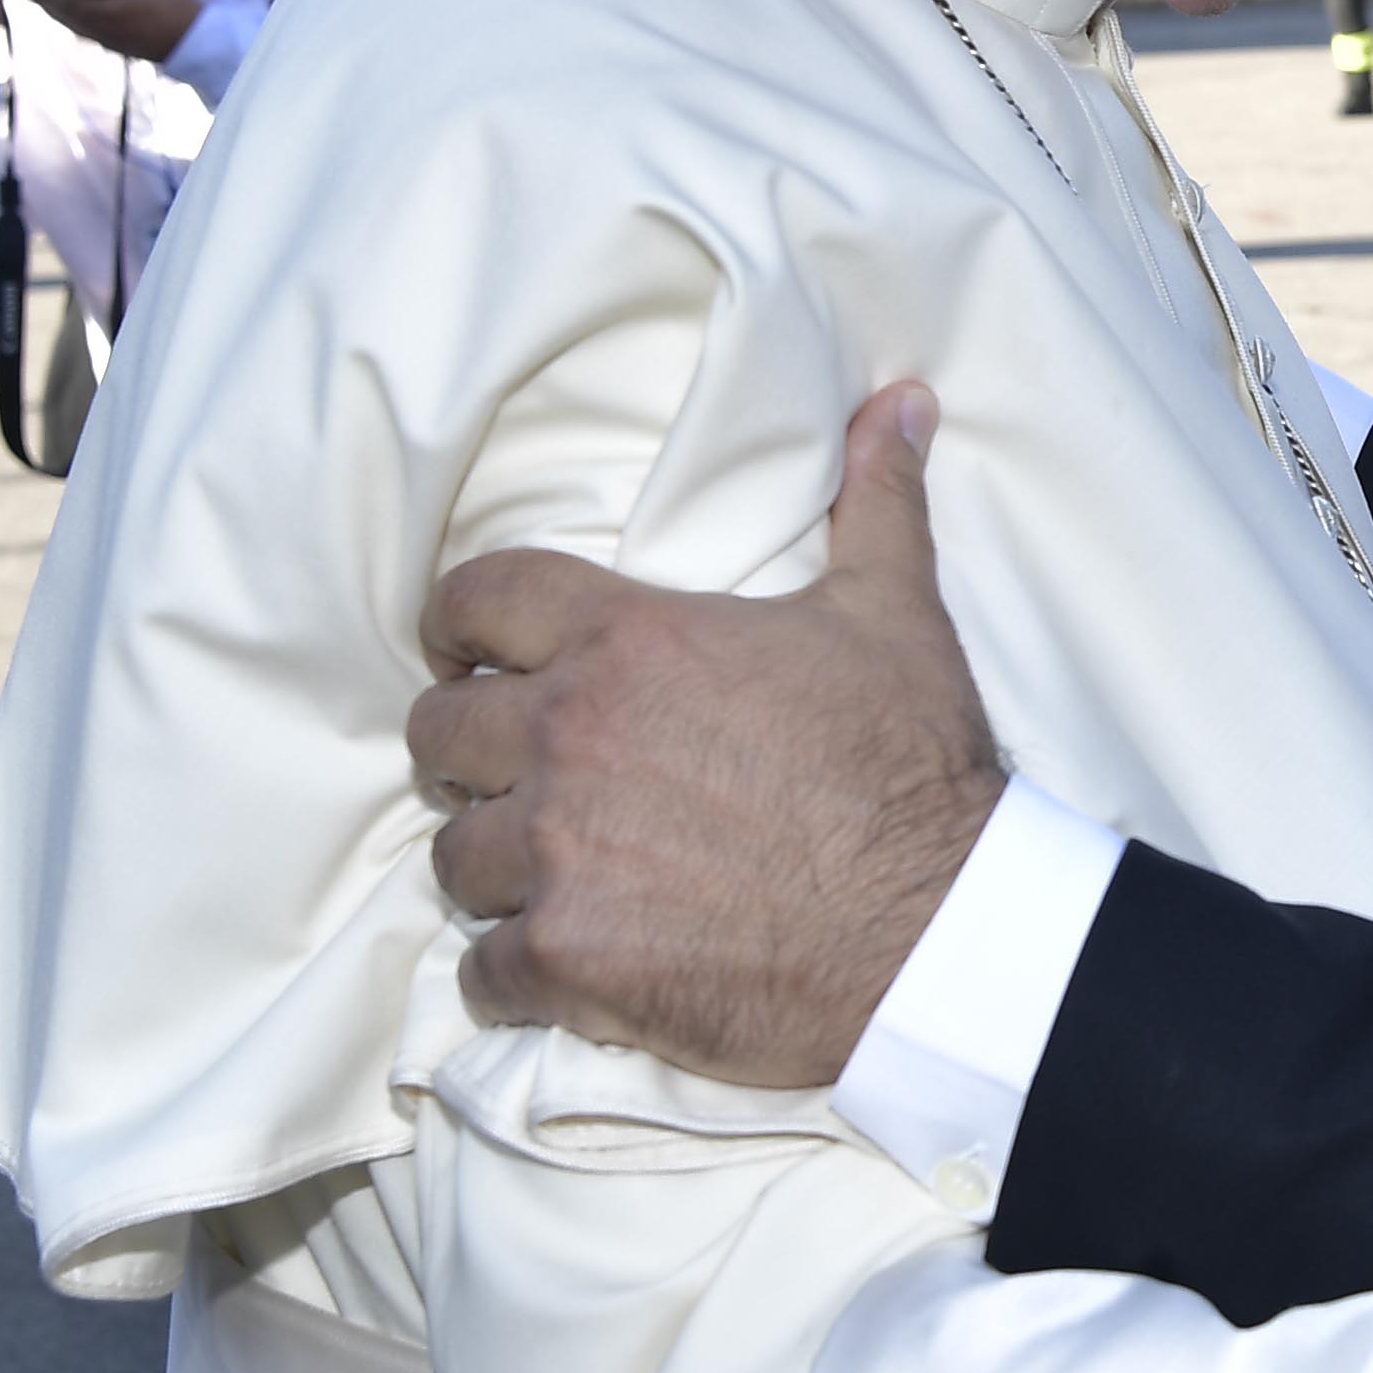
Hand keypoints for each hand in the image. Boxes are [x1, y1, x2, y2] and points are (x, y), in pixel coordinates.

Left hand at [30, 0, 203, 66]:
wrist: (193, 38)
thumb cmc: (177, 3)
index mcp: (110, 8)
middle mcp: (101, 27)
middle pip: (57, 12)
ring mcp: (103, 38)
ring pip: (65, 22)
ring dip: (50, 5)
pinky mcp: (108, 44)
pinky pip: (76, 29)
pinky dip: (64, 15)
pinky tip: (60, 3)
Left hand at [409, 383, 1006, 1080]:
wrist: (935, 929)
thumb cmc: (911, 766)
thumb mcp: (895, 616)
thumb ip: (875, 502)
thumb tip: (902, 401)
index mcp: (628, 641)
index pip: (474, 598)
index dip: (460, 623)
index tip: (475, 652)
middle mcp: (570, 738)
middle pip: (437, 729)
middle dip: (472, 749)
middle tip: (523, 773)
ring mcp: (558, 856)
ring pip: (453, 854)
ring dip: (495, 863)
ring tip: (552, 874)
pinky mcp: (568, 962)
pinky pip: (483, 971)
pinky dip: (514, 972)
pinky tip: (564, 967)